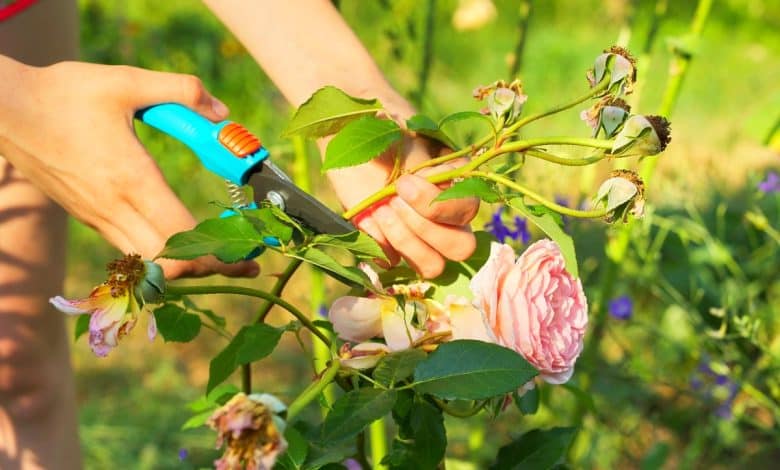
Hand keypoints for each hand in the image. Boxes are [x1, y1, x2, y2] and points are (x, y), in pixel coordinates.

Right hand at [0, 59, 257, 279]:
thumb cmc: (63, 94)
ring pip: (147, 262)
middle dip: (210, 268)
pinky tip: (180, 239)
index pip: (182, 236)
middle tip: (241, 263)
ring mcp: (98, 218)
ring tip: (218, 255)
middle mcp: (114, 209)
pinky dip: (160, 254)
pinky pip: (130, 248)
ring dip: (185, 265)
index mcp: (130, 180)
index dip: (219, 253)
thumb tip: (221, 112)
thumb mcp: (125, 82)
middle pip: (169, 263)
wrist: (4, 110)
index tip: (247, 255)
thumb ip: (180, 91)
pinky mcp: (88, 217)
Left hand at [326, 135, 479, 278]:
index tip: (404, 181)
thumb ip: (428, 159)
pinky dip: (380, 244)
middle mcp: (446, 220)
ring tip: (381, 211)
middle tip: (394, 201)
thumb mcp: (409, 137)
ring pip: (433, 265)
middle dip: (424, 226)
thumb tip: (430, 175)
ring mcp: (420, 239)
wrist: (351, 144)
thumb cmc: (385, 135)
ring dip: (405, 240)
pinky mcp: (391, 248)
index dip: (437, 204)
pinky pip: (393, 262)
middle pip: (460, 247)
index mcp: (459, 189)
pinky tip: (368, 219)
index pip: (467, 211)